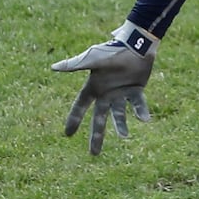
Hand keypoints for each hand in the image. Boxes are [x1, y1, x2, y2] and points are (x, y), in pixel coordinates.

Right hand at [52, 25, 156, 154]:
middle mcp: (106, 94)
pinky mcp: (136, 91)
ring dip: (121, 125)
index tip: (68, 135)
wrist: (134, 44)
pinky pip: (138, 104)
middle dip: (96, 136)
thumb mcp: (91, 59)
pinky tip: (145, 120)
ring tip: (124, 136)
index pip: (80, 107)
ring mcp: (121, 94)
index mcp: (93, 87)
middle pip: (99, 119)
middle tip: (94, 154)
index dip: (73, 120)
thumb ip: (74, 65)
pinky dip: (141, 112)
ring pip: (119, 115)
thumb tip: (53, 67)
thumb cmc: (110, 50)